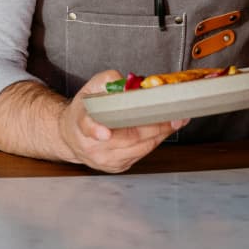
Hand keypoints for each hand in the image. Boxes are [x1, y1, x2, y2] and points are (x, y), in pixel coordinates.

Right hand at [57, 70, 188, 172]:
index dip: (96, 130)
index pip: (87, 127)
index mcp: (81, 123)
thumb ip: (108, 81)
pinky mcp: (117, 167)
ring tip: (177, 121)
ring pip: (139, 148)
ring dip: (160, 134)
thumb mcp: (91, 88)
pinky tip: (165, 130)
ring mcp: (105, 160)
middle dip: (154, 127)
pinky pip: (141, 154)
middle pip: (127, 138)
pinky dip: (155, 141)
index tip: (105, 133)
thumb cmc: (85, 109)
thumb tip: (129, 83)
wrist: (72, 135)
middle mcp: (92, 147)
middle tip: (174, 116)